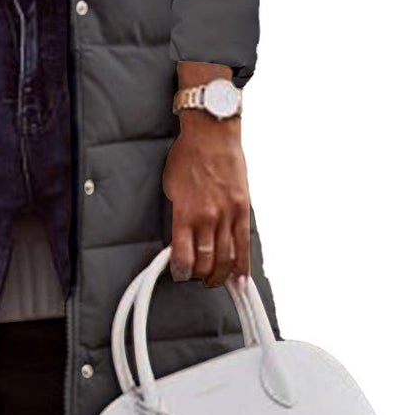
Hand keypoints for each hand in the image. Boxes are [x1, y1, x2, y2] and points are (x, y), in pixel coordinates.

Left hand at [163, 82, 250, 288]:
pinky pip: (244, 243)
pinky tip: (241, 278)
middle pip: (206, 261)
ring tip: (215, 280)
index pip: (183, 256)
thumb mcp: (171, 188)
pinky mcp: (243, 209)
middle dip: (200, 276)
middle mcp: (207, 216)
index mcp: (185, 212)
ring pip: (227, 257)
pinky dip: (243, 265)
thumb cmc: (187, 156)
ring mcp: (228, 213)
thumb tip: (180, 239)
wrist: (211, 134)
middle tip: (198, 278)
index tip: (180, 275)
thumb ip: (177, 215)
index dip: (181, 272)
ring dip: (220, 274)